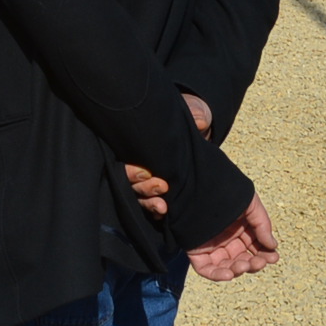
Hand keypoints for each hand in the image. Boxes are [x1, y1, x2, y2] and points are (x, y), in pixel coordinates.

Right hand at [127, 93, 213, 218]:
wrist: (200, 129)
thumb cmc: (188, 116)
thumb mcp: (191, 112)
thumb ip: (194, 115)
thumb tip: (200, 121)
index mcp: (137, 147)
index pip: (124, 165)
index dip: (132, 172)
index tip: (147, 172)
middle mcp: (137, 165)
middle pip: (130, 184)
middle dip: (144, 188)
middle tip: (162, 186)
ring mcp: (146, 181)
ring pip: (140, 197)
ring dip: (150, 203)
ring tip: (163, 206)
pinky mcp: (159, 192)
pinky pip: (152, 205)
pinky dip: (156, 211)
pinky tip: (163, 213)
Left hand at [187, 192, 278, 281]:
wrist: (199, 184)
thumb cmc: (226, 191)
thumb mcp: (251, 205)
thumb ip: (262, 225)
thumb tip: (273, 246)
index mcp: (240, 229)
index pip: (254, 247)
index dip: (264, 254)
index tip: (273, 258)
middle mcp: (226, 239)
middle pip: (242, 259)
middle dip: (253, 264)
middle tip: (259, 262)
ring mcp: (211, 247)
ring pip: (227, 267)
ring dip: (238, 270)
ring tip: (245, 265)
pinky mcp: (196, 252)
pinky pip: (206, 269)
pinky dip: (216, 275)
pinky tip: (229, 275)